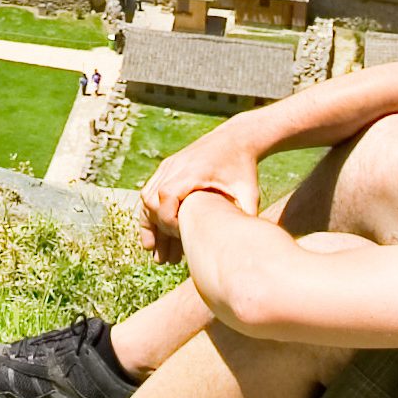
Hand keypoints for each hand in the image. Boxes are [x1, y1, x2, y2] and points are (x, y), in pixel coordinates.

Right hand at [136, 132, 258, 258]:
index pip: (166, 197)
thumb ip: (245, 217)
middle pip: (151, 199)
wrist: (237, 139)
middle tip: (164, 258)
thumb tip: (245, 247)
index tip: (180, 240)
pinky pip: (151, 191)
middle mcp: (176, 166)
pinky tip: (155, 236)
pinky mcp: (168, 167)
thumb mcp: (249, 193)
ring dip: (150, 225)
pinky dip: (152, 213)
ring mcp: (169, 165)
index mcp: (194, 172)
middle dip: (156, 231)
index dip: (168, 222)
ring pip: (147, 197)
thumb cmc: (244, 168)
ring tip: (157, 253)